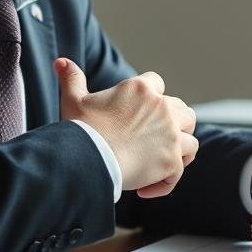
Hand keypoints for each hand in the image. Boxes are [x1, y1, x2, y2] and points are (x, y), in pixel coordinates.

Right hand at [54, 58, 197, 198]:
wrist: (87, 158)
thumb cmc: (80, 129)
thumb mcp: (74, 100)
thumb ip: (71, 78)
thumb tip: (60, 61)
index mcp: (141, 89)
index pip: (157, 83)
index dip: (152, 97)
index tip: (141, 112)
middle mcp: (162, 108)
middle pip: (183, 111)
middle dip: (175, 124)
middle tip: (156, 140)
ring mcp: (170, 135)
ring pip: (190, 141)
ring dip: (179, 152)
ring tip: (159, 162)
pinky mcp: (172, 161)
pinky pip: (178, 172)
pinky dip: (164, 182)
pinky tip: (144, 189)